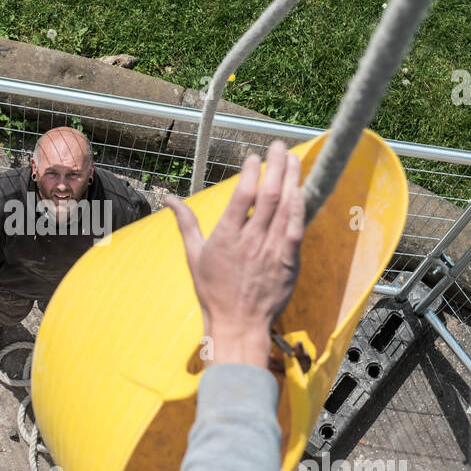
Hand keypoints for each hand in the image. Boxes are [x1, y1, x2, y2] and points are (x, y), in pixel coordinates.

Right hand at [163, 140, 305, 368]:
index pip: (242, 195)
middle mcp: (251, 240)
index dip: (250, 172)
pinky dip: (301, 207)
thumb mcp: (194, 255)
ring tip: (294, 158)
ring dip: (292, 179)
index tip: (254, 156)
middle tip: (279, 146)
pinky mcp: (289, 261)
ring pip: (286, 207)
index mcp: (226, 237)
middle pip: (268, 195)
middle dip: (276, 166)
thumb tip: (167, 198)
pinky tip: (302, 189)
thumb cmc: (213, 291)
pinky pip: (298, 228)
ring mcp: (272, 250)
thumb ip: (185, 222)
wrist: (238, 324)